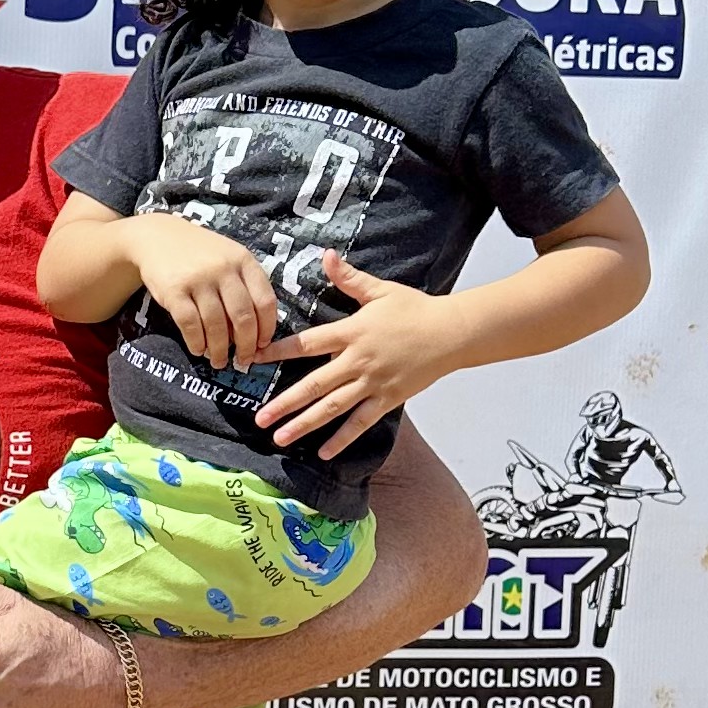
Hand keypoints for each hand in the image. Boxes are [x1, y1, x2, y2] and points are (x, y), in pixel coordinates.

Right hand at [124, 211, 280, 370]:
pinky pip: (190, 325)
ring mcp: (198, 279)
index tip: (262, 345)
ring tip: (218, 360)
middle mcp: (223, 268)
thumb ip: (245, 286)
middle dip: (245, 345)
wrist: (158, 237)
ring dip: (219, 349)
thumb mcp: (229, 258)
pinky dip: (196, 342)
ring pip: (216, 325)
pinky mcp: (174, 290)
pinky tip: (198, 349)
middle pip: (243, 317)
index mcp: (243, 260)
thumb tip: (254, 332)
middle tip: (242, 361)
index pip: (265, 301)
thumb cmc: (200, 254)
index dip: (266, 328)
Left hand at [258, 255, 457, 453]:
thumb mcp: (380, 290)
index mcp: (351, 332)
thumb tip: (326, 255)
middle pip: (314, 385)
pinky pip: (361, 422)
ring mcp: (372, 383)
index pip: (307, 343)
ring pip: (332, 408)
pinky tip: (324, 453)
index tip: (256, 359)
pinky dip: (343, 439)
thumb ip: (349, 278)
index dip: (279, 351)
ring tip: (280, 438)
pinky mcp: (388, 398)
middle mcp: (357, 361)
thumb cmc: (415, 309)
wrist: (451, 332)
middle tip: (260, 419)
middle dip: (284, 403)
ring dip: (304, 424)